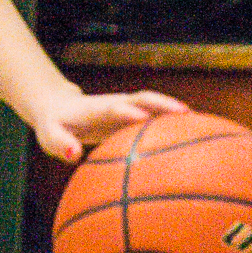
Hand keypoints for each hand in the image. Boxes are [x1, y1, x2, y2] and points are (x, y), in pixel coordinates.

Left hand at [31, 87, 185, 164]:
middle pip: (143, 98)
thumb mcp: (49, 136)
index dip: (128, 111)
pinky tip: (194, 135)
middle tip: (186, 114)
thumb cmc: (54, 125)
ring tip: (201, 124)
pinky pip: (156, 114)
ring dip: (174, 110)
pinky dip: (173, 120)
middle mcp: (116, 103)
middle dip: (163, 104)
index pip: (114, 107)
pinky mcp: (133, 114)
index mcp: (96, 109)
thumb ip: (61, 144)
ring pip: (154, 104)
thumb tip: (73, 153)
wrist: (58, 108)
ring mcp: (127, 107)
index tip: (143, 118)